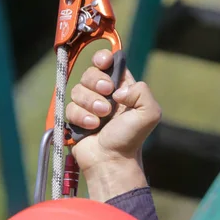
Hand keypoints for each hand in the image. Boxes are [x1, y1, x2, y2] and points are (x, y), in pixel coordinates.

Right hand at [66, 49, 161, 200]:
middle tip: (108, 100)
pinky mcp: (75, 117)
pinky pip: (70, 107)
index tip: (103, 62)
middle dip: (96, 84)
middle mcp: (103, 93)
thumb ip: (142, 91)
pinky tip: (91, 127)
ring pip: (77, 90)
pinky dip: (81, 117)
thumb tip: (118, 90)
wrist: (112, 160)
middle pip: (89, 72)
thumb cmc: (131, 138)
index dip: (102, 58)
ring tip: (101, 120)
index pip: (107, 62)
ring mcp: (88, 105)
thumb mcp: (150, 113)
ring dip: (90, 104)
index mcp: (121, 87)